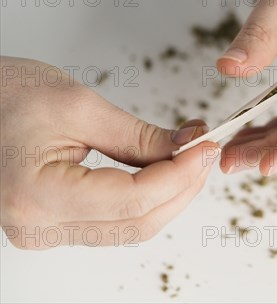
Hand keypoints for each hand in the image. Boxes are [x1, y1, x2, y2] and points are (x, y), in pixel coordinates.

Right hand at [0, 57, 218, 248]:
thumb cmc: (5, 95)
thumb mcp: (79, 106)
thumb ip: (138, 135)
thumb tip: (187, 146)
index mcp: (37, 196)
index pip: (133, 201)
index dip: (180, 175)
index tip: (207, 147)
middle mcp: (38, 227)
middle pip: (137, 223)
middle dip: (182, 188)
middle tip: (206, 151)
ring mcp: (45, 231)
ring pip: (130, 227)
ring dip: (169, 195)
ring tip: (190, 158)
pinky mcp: (54, 225)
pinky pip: (114, 222)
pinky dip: (147, 199)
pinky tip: (164, 173)